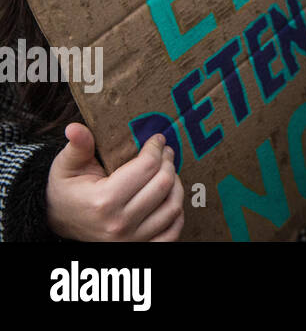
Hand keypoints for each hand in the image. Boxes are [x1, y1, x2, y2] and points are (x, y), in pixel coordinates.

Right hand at [46, 125, 184, 241]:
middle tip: (166, 152)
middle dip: (168, 163)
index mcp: (102, 201)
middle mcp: (118, 224)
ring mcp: (130, 240)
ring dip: (176, 185)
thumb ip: (77, 147)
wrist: (59, 223)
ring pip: (172, 207)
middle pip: (162, 185)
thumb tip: (74, 126)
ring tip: (168, 172)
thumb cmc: (66, 191)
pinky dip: (176, 215)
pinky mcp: (139, 249)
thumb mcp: (66, 167)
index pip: (146, 167)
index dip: (156, 148)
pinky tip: (169, 199)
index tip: (158, 139)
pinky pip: (172, 233)